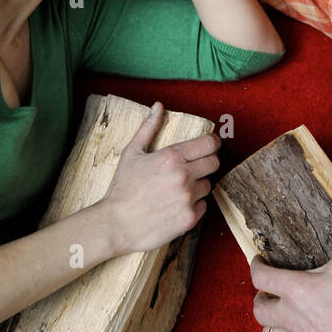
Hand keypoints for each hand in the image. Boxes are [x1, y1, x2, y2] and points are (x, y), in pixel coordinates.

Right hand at [97, 102, 219, 254]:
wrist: (116, 224)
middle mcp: (184, 176)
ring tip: (177, 189)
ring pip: (208, 186)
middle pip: (215, 163)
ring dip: (197, 186)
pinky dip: (193, 205)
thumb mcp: (132, 153)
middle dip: (207, 162)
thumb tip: (158, 106)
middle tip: (194, 167)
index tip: (210, 145)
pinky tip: (176, 205)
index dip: (213, 142)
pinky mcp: (190, 218)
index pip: (209, 144)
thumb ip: (148, 128)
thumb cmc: (123, 188)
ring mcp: (188, 198)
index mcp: (172, 157)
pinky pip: (203, 206)